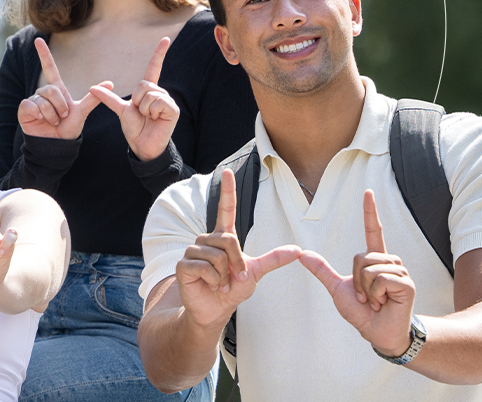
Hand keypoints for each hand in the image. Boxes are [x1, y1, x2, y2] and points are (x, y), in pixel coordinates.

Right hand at [18, 37, 107, 139]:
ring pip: (42, 99)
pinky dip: (39, 114)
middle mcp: (43, 93)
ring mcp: (33, 100)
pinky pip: (31, 105)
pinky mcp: (24, 109)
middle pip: (51, 89)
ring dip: (52, 114)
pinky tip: (41, 121)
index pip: (49, 68)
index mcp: (57, 90)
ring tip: (53, 121)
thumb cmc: (68, 129)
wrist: (57, 145)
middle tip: (62, 117)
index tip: (38, 38)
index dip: (44, 54)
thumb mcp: (82, 112)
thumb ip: (93, 98)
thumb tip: (110, 84)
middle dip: (60, 105)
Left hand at [88, 37, 179, 160]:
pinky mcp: (173, 109)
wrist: (142, 146)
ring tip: (149, 118)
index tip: (166, 38)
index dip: (159, 54)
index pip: (154, 68)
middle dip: (136, 100)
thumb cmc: (135, 129)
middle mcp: (159, 93)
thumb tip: (92, 87)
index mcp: (148, 91)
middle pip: (143, 84)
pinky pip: (156, 102)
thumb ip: (109, 99)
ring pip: (149, 94)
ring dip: (143, 108)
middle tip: (141, 113)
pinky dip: (152, 112)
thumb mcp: (121, 111)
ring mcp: (167, 100)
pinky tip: (156, 119)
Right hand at [174, 169, 302, 326]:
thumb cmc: (233, 290)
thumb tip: (298, 250)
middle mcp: (207, 240)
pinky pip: (204, 268)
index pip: (226, 209)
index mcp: (223, 237)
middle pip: (229, 240)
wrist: (214, 310)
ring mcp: (193, 251)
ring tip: (220, 284)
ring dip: (224, 275)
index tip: (227, 171)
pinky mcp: (183, 265)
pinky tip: (210, 286)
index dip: (227, 191)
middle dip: (237, 263)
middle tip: (234, 279)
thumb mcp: (256, 273)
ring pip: (217, 256)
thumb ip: (273, 260)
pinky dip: (214, 281)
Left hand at [299, 190, 416, 355]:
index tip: (368, 192)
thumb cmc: (362, 312)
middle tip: (365, 297)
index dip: (370, 212)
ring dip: (365, 289)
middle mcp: (389, 261)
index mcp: (375, 260)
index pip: (373, 231)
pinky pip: (380, 279)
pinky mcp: (406, 283)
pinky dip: (375, 294)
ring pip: (369, 268)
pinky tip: (383, 303)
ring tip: (375, 300)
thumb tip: (302, 253)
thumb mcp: (338, 289)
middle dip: (356, 280)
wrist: (378, 333)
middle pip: (361, 256)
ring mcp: (400, 271)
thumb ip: (322, 271)